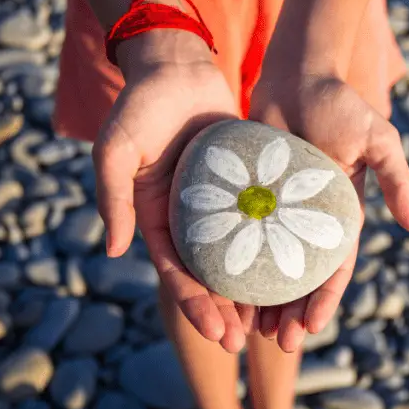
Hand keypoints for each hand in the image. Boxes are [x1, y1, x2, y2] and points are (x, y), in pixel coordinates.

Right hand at [93, 31, 253, 352]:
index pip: (178, 273)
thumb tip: (115, 251)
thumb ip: (113, 197)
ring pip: (240, 255)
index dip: (196, 305)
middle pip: (210, 275)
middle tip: (247, 340)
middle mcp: (190, 218)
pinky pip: (262, 221)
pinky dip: (273, 246)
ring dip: (252, 288)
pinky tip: (295, 267)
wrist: (178, 68)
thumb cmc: (141, 106)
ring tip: (273, 319)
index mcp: (157, 218)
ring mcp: (220, 204)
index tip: (218, 333)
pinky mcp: (246, 185)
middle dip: (226, 310)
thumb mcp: (116, 150)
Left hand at [248, 73, 408, 351]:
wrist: (296, 74)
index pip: (334, 267)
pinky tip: (219, 287)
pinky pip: (239, 235)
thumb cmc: (340, 104)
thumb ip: (396, 181)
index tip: (311, 329)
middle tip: (276, 343)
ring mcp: (277, 209)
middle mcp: (308, 218)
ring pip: (266, 264)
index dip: (325, 299)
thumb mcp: (379, 141)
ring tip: (248, 329)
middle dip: (291, 311)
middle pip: (299, 275)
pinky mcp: (250, 195)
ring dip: (261, 298)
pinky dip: (232, 262)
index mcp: (340, 213)